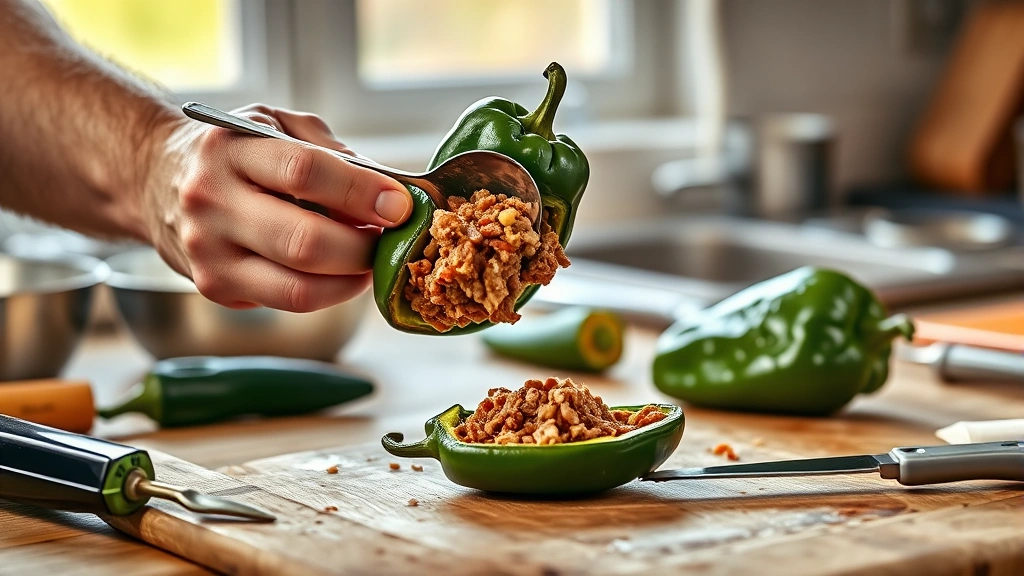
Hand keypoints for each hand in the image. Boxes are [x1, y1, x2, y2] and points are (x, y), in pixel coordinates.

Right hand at [141, 104, 412, 311]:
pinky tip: (342, 274)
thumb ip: (332, 151)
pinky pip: (289, 303)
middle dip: (362, 247)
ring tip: (370, 259)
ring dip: (351, 279)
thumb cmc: (235, 151)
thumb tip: (387, 191)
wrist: (156, 179)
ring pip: (298, 288)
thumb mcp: (276, 124)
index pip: (304, 172)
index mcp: (229, 150)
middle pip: (304, 242)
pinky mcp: (215, 288)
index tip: (399, 204)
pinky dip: (329, 293)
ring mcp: (208, 253)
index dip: (360, 191)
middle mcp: (211, 202)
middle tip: (391, 238)